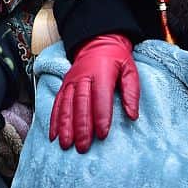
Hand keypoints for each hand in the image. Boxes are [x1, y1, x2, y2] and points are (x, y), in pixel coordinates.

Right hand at [49, 34, 139, 152]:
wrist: (98, 41)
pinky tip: (54, 135)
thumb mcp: (130, 70)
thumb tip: (133, 115)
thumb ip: (132, 92)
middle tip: (83, 146)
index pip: (101, 97)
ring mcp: (72, 81)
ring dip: (65, 126)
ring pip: (67, 105)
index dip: (101, 116)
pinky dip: (55, 120)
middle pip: (81, 104)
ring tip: (66, 144)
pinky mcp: (64, 85)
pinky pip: (58, 103)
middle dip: (81, 127)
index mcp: (102, 72)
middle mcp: (84, 77)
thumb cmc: (116, 59)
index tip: (103, 134)